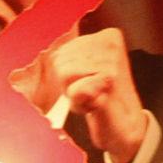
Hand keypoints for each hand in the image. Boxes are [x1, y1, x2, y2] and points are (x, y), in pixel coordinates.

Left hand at [47, 29, 148, 162]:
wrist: (126, 127)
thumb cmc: (102, 98)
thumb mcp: (88, 69)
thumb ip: (69, 57)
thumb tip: (37, 59)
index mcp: (107, 36)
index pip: (61, 51)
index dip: (67, 72)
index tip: (87, 82)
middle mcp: (110, 45)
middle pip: (60, 61)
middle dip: (68, 83)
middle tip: (89, 93)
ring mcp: (111, 65)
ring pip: (64, 74)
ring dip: (73, 94)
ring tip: (92, 99)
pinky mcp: (108, 85)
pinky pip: (74, 91)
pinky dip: (78, 104)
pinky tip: (94, 107)